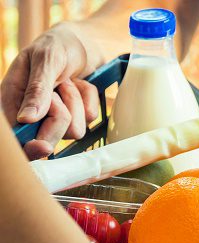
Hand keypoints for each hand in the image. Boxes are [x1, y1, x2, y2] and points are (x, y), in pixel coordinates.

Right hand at [1, 23, 99, 159]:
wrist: (83, 41)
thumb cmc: (57, 45)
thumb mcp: (45, 61)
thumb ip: (37, 89)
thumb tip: (26, 118)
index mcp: (12, 99)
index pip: (17, 135)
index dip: (29, 146)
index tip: (43, 147)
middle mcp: (31, 113)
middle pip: (48, 140)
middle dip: (61, 115)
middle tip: (61, 86)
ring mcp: (55, 116)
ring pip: (73, 130)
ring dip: (75, 101)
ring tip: (68, 81)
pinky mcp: (76, 115)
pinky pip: (89, 118)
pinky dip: (88, 98)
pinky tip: (80, 83)